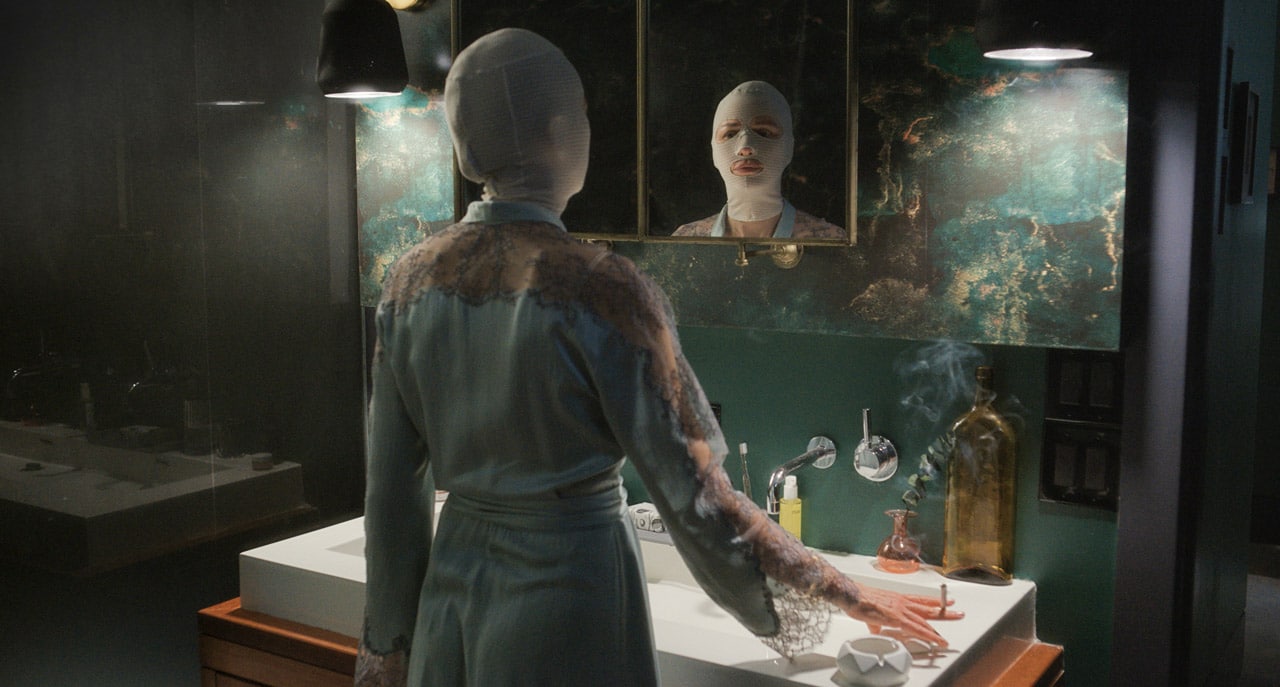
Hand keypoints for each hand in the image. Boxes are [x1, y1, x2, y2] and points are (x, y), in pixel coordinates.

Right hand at [846, 585, 962, 647]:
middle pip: (928, 608)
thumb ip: (877, 622)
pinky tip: (936, 638)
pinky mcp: (896, 617)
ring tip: (952, 626)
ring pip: (925, 619)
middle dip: (944, 612)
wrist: (852, 594)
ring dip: (940, 624)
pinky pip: (916, 628)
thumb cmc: (859, 599)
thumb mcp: (871, 612)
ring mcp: (901, 609)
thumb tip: (876, 628)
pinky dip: (928, 634)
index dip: (934, 603)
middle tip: (958, 612)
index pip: (921, 601)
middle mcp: (902, 602)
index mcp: (898, 599)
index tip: (945, 603)